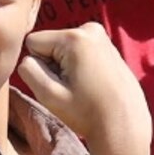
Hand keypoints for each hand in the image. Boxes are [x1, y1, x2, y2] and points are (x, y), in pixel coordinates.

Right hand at [16, 22, 150, 154]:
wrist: (125, 125)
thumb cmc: (87, 113)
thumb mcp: (48, 94)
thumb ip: (28, 70)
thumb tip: (29, 56)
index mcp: (74, 37)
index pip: (33, 42)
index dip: (39, 67)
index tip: (60, 84)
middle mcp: (90, 29)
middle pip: (50, 44)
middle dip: (54, 66)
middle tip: (73, 89)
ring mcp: (102, 37)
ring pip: (63, 49)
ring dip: (67, 68)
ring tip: (84, 88)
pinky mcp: (108, 47)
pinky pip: (79, 53)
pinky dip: (81, 67)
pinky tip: (94, 85)